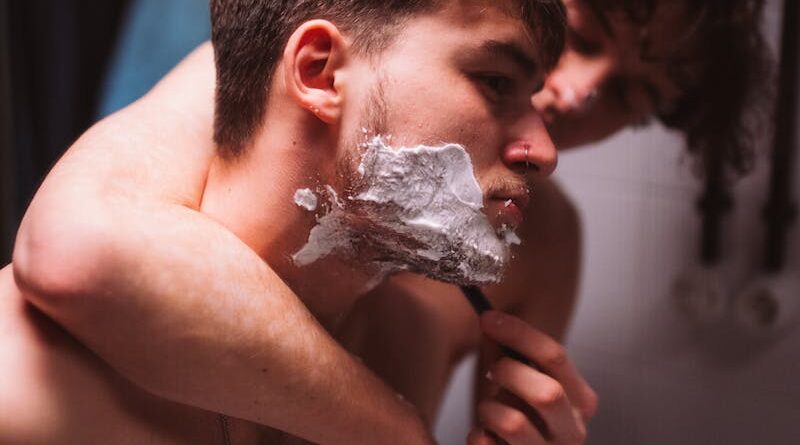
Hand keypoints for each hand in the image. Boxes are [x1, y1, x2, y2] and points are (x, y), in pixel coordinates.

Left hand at [468, 311, 597, 444]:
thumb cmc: (524, 421)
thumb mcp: (523, 386)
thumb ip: (509, 355)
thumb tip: (489, 321)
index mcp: (580, 400)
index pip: (555, 356)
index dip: (518, 333)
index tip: (486, 318)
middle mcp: (574, 431)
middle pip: (546, 392)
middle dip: (509, 374)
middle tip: (491, 373)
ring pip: (513, 423)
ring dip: (488, 409)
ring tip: (489, 412)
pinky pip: (486, 444)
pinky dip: (477, 434)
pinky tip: (485, 435)